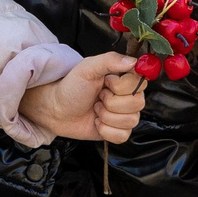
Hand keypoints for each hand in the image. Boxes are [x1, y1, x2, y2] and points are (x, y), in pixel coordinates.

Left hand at [19, 51, 146, 143]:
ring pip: (130, 121)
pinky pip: (123, 136)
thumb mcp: (88, 67)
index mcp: (124, 78)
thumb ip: (110, 60)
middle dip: (111, 102)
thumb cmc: (71, 86)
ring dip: (106, 116)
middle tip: (97, 97)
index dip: (121, 86)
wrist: (57, 109)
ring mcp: (124, 115)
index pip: (140, 83)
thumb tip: (134, 62)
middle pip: (137, 103)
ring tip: (95, 108)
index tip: (106, 82)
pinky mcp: (118, 131)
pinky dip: (106, 130)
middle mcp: (128, 96)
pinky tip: (96, 122)